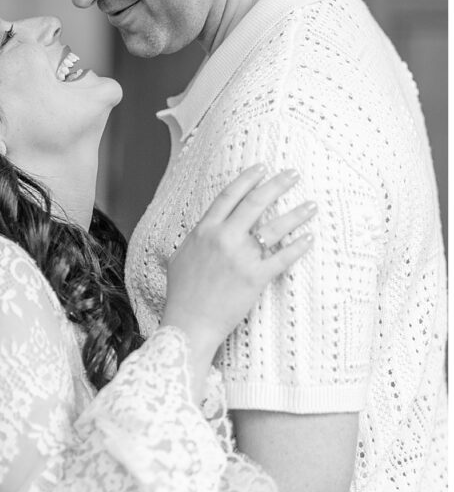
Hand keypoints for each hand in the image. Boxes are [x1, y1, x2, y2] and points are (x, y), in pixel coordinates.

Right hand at [162, 165, 314, 363]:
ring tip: (311, 204)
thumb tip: (201, 231)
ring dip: (296, 213)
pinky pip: (282, 258)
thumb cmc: (182, 294)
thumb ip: (194, 240)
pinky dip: (298, 247)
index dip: (247, 179)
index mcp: (204, 231)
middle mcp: (223, 239)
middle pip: (255, 203)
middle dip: (277, 184)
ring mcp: (241, 258)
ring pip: (274, 227)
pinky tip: (309, 238)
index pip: (229, 196)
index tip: (262, 167)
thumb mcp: (181, 258)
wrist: (189, 323)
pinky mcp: (255, 278)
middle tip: (293, 174)